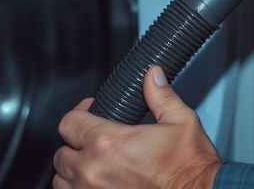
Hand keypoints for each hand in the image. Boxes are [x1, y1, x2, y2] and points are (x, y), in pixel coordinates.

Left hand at [53, 66, 219, 188]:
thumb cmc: (191, 169)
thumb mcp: (181, 122)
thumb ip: (161, 95)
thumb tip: (152, 76)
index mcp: (108, 143)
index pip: (69, 123)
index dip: (79, 114)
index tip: (89, 113)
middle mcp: (93, 171)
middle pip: (62, 154)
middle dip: (77, 145)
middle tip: (95, 142)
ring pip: (62, 181)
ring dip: (74, 172)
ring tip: (93, 166)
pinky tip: (98, 184)